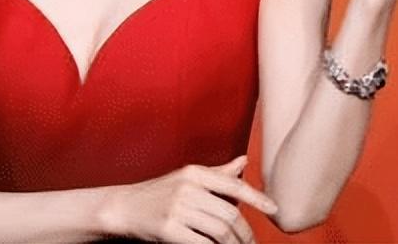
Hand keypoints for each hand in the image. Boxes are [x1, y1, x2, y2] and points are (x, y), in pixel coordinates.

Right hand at [100, 155, 277, 243]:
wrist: (123, 208)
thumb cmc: (158, 194)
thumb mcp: (186, 178)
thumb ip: (217, 173)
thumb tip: (244, 160)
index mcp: (194, 172)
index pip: (234, 184)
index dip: (257, 198)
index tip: (275, 210)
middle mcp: (187, 187)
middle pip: (229, 214)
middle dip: (245, 233)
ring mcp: (176, 208)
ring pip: (219, 231)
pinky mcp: (168, 229)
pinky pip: (202, 243)